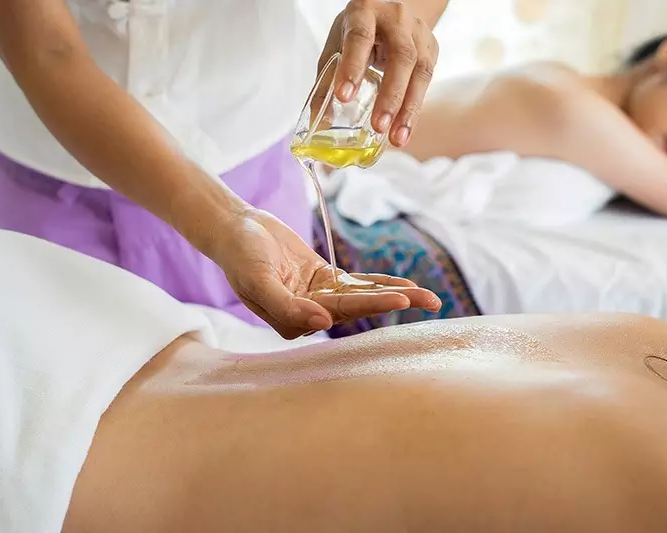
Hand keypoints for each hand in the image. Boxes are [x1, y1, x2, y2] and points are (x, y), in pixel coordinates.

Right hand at [211, 207, 440, 338]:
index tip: (400, 300)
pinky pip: (357, 283)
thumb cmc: (240, 255)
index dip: (371, 306)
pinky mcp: (324, 279)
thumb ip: (286, 306)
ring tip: (430, 298)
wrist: (235, 228)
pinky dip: (380, 283)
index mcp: (293, 320)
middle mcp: (310, 313)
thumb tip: (322, 324)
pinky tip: (406, 286)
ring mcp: (319, 296)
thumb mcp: (257, 280)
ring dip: (395, 295)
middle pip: (359, 309)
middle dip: (396, 304)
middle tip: (432, 301)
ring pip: (363, 297)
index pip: (339, 314)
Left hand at [319, 0, 438, 147]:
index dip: (353, 66)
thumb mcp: (338, 45)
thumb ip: (327, 79)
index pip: (360, 37)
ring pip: (420, 71)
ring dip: (408, 109)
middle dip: (390, 95)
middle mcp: (396, 19)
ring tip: (396, 138)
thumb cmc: (359, 31)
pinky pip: (427, 82)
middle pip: (401, 56)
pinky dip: (414, 109)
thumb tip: (319, 120)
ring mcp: (419, 33)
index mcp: (365, 12)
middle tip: (379, 126)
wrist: (391, 13)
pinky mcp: (431, 49)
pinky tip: (404, 130)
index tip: (344, 96)